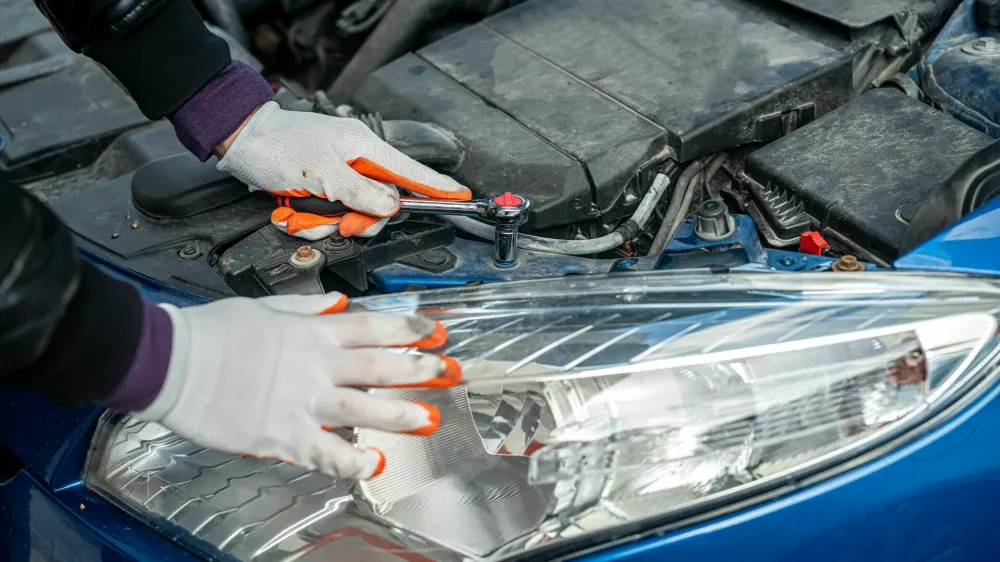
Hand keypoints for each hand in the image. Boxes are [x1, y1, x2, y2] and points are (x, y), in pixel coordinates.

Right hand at [135, 292, 460, 479]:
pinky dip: (350, 459)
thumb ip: (306, 308)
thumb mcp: (264, 307)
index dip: (409, 328)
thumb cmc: (211, 331)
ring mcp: (301, 401)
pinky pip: (324, 451)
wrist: (170, 360)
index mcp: (311, 331)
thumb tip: (338, 303)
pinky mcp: (281, 434)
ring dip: (399, 414)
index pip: (372, 326)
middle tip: (450, 372)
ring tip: (429, 419)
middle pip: (379, 364)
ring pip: (363, 407)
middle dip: (419, 368)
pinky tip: (373, 463)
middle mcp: (315, 364)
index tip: (435, 331)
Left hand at [216, 101, 470, 239]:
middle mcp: (356, 162)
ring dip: (325, 222)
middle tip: (338, 221)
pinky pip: (329, 216)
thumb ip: (360, 192)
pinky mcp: (322, 190)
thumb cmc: (277, 146)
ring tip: (301, 211)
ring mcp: (339, 177)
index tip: (462, 196)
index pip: (411, 172)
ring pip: (351, 215)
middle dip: (356, 220)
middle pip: (380, 205)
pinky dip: (310, 220)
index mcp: (364, 148)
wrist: (241, 142)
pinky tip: (293, 211)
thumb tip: (391, 207)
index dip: (437, 187)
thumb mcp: (321, 172)